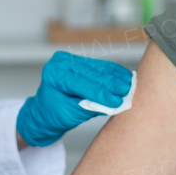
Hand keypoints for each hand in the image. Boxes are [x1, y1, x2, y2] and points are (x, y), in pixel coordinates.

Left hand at [16, 51, 132, 146]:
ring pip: (98, 68)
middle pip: (92, 73)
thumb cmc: (53, 115)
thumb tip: (115, 103)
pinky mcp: (80, 61)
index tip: (116, 101)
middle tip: (127, 91)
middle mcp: (61, 62)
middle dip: (111, 84)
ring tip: (131, 84)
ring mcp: (70, 59)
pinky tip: (125, 77)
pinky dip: (113, 73)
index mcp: (54, 75)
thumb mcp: (71, 115)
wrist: (44, 112)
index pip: (81, 84)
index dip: (101, 93)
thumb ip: (92, 107)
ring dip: (116, 77)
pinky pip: (99, 66)